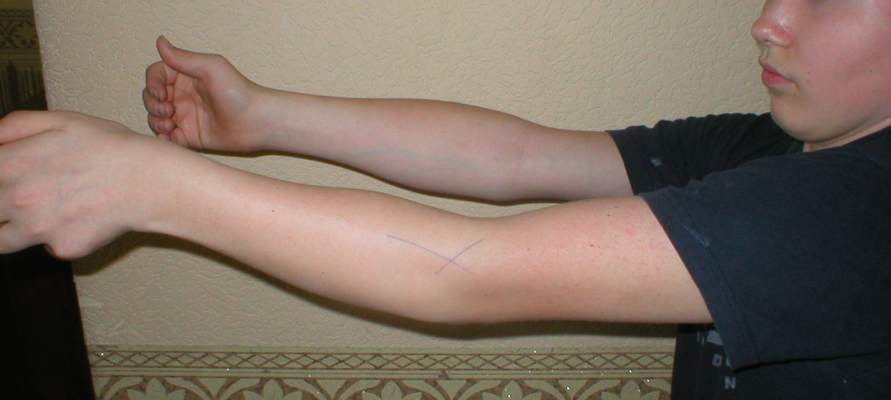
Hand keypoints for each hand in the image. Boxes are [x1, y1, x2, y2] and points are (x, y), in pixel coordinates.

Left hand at [0, 111, 190, 258]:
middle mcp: (16, 200)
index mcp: (10, 165)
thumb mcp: (59, 120)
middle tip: (28, 195)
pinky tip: (78, 219)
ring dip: (12, 228)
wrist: (148, 181)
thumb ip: (11, 127)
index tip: (5, 178)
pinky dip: (57, 237)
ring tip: (38, 214)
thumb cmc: (108, 147)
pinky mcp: (62, 249)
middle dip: (2, 203)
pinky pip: (47, 247)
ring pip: (0, 241)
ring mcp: (38, 230)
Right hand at [144, 36, 267, 151]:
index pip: (155, 75)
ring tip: (170, 125)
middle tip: (169, 111)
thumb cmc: (238, 91)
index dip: (152, 84)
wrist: (255, 122)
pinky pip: (165, 138)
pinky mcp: (188, 136)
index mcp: (185, 77)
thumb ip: (183, 58)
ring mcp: (184, 117)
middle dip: (152, 104)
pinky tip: (169, 137)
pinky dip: (161, 138)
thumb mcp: (210, 67)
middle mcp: (182, 96)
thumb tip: (159, 41)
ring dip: (155, 121)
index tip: (162, 94)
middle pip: (150, 97)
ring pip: (154, 117)